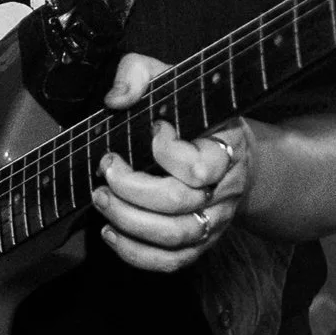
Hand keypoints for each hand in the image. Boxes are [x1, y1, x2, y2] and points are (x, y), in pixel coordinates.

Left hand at [92, 52, 250, 273]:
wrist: (234, 150)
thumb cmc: (196, 114)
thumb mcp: (173, 79)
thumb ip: (139, 73)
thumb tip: (116, 100)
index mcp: (226, 148)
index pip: (198, 166)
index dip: (165, 151)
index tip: (152, 128)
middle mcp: (225, 189)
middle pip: (179, 203)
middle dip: (131, 189)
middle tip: (105, 170)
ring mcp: (215, 219)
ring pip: (174, 236)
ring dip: (128, 221)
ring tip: (101, 199)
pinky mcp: (201, 242)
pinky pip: (172, 261)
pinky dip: (136, 253)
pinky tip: (111, 232)